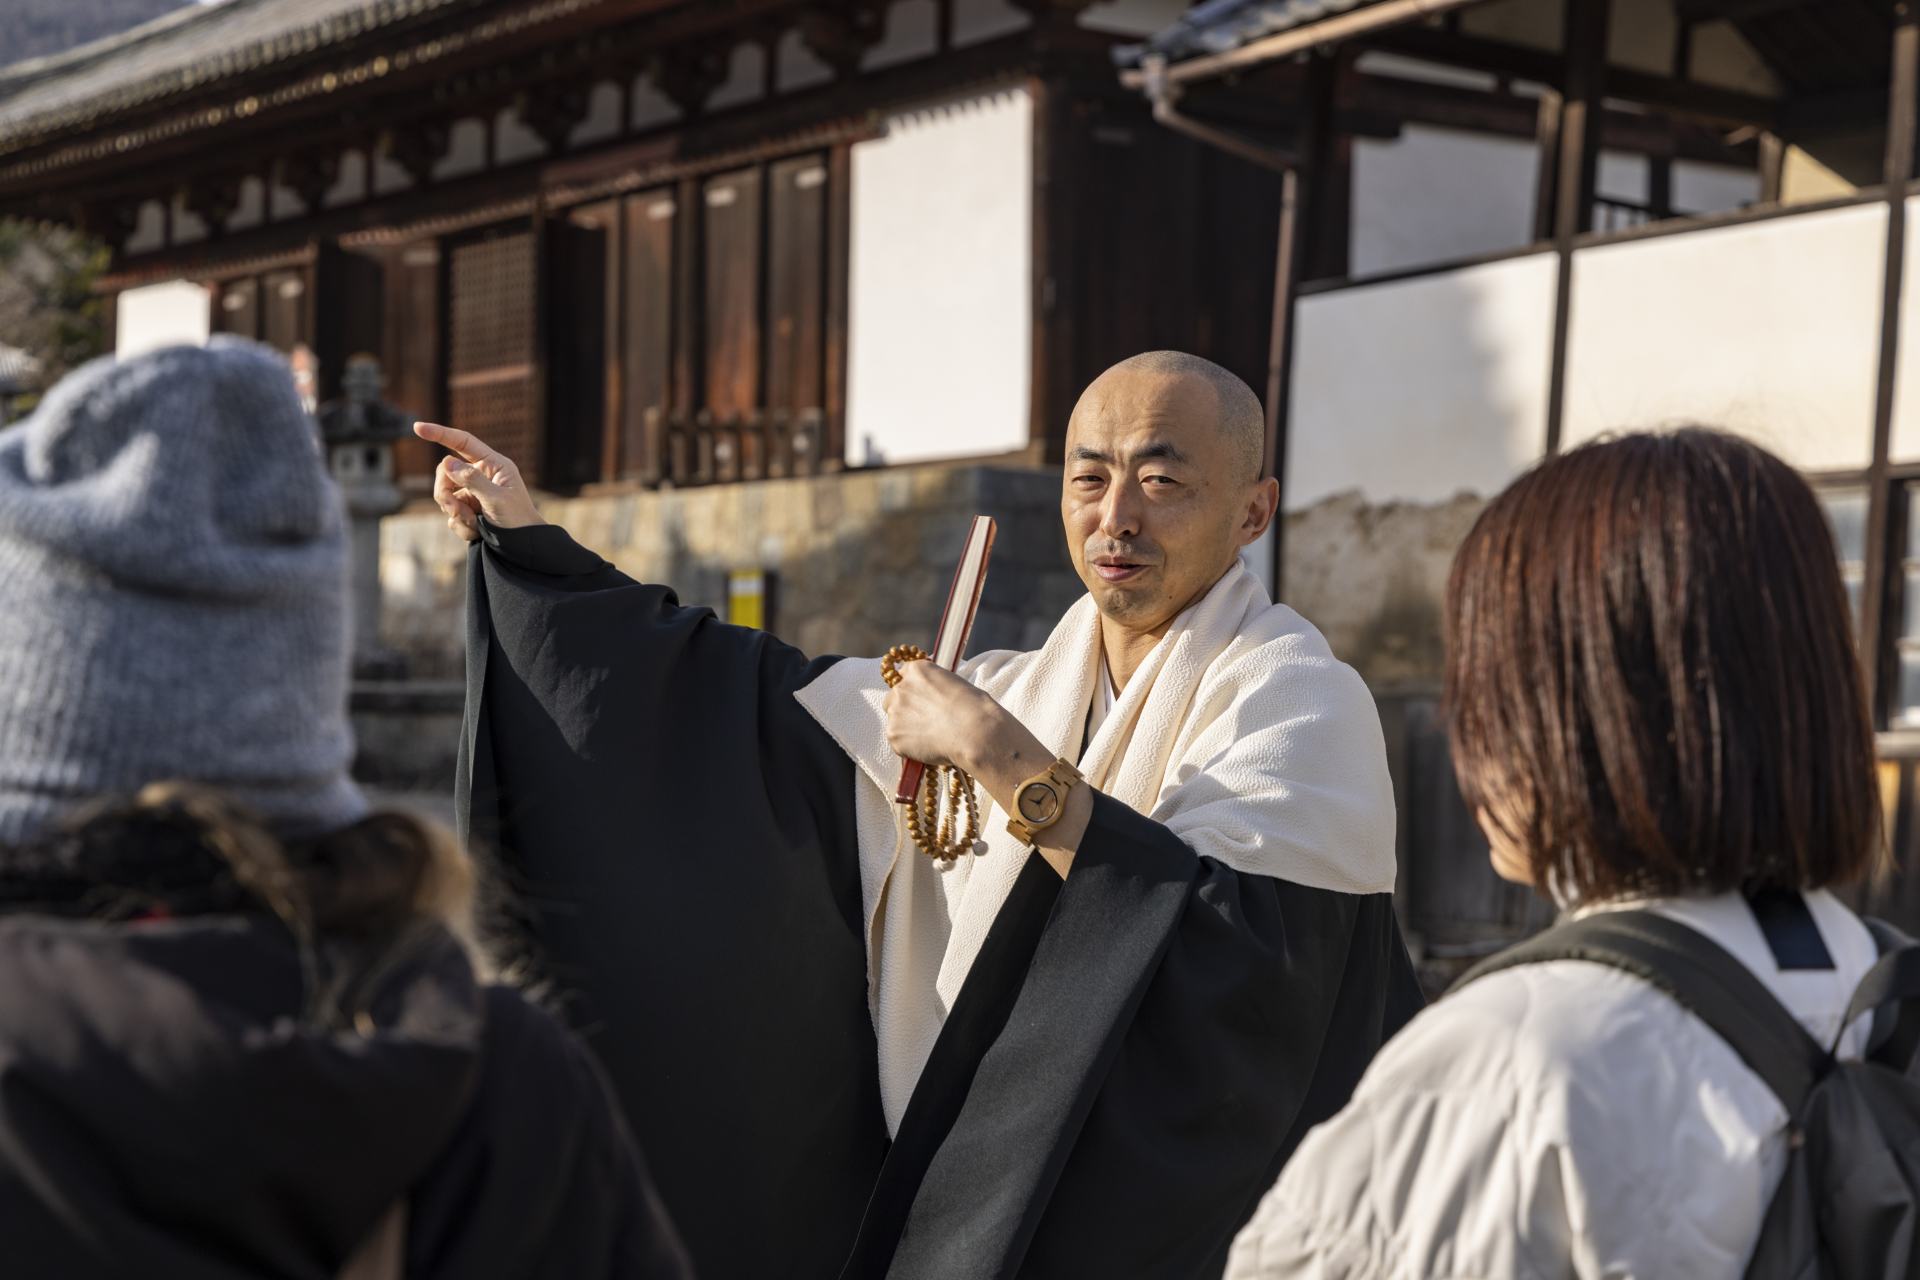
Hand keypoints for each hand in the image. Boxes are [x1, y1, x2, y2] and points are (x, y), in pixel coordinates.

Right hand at [414, 422, 545, 542]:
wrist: (524, 547)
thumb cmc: (518, 519)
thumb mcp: (497, 499)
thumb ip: (473, 480)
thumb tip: (447, 462)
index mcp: (493, 465)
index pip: (463, 442)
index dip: (440, 433)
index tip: (418, 427)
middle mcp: (481, 475)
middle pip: (445, 472)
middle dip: (445, 492)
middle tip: (456, 510)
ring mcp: (472, 493)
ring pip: (444, 494)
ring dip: (455, 513)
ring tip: (474, 523)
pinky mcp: (467, 510)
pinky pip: (450, 515)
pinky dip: (460, 526)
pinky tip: (478, 532)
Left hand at [883, 660, 1015, 775]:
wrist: (975, 733)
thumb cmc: (974, 709)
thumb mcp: (955, 684)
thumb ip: (934, 686)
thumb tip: (930, 697)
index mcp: (917, 670)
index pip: (903, 675)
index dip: (913, 689)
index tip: (921, 699)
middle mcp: (901, 688)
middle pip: (893, 698)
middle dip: (905, 708)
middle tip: (925, 720)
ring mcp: (895, 712)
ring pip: (894, 720)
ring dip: (906, 727)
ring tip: (930, 736)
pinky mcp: (894, 735)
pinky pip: (898, 741)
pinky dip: (909, 746)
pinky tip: (928, 747)